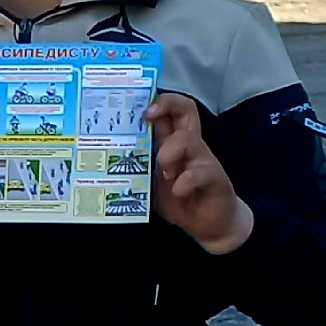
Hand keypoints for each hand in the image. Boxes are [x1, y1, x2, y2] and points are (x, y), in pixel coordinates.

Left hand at [149, 94, 253, 253]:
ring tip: (164, 173)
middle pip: (186, 109)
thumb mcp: (153, 180)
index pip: (172, 110)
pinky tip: (178, 192)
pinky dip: (184, 183)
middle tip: (148, 116)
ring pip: (188, 139)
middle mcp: (191, 145)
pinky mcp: (215, 179)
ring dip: (169, 154)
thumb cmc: (179, 198)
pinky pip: (199, 173)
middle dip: (167, 104)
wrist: (209, 224)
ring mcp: (204, 160)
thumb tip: (110, 153)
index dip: (159, 101)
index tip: (141, 108)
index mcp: (175, 143)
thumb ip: (141, 164)